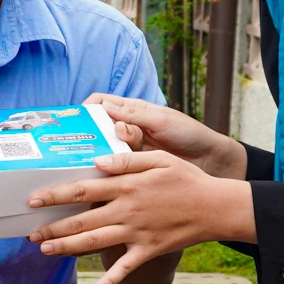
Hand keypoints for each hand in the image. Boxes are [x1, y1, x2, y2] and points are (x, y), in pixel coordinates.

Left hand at [28, 151, 254, 283]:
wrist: (216, 207)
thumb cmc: (187, 179)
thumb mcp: (159, 159)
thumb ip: (127, 160)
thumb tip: (96, 163)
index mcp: (127, 186)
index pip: (82, 190)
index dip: (55, 195)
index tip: (34, 199)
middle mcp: (126, 211)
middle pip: (81, 220)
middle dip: (52, 227)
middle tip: (29, 232)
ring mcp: (136, 233)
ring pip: (94, 242)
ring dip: (67, 248)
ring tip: (45, 250)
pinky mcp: (148, 250)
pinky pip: (125, 268)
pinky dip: (109, 281)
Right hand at [87, 94, 245, 178]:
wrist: (211, 162)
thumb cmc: (189, 134)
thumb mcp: (162, 120)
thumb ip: (135, 116)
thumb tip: (105, 109)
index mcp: (133, 111)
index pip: (101, 104)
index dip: (85, 109)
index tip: (73, 119)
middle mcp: (127, 130)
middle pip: (97, 130)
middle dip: (85, 136)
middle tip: (74, 148)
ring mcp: (130, 151)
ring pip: (104, 150)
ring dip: (97, 156)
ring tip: (88, 164)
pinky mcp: (134, 170)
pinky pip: (115, 170)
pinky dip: (107, 173)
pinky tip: (101, 179)